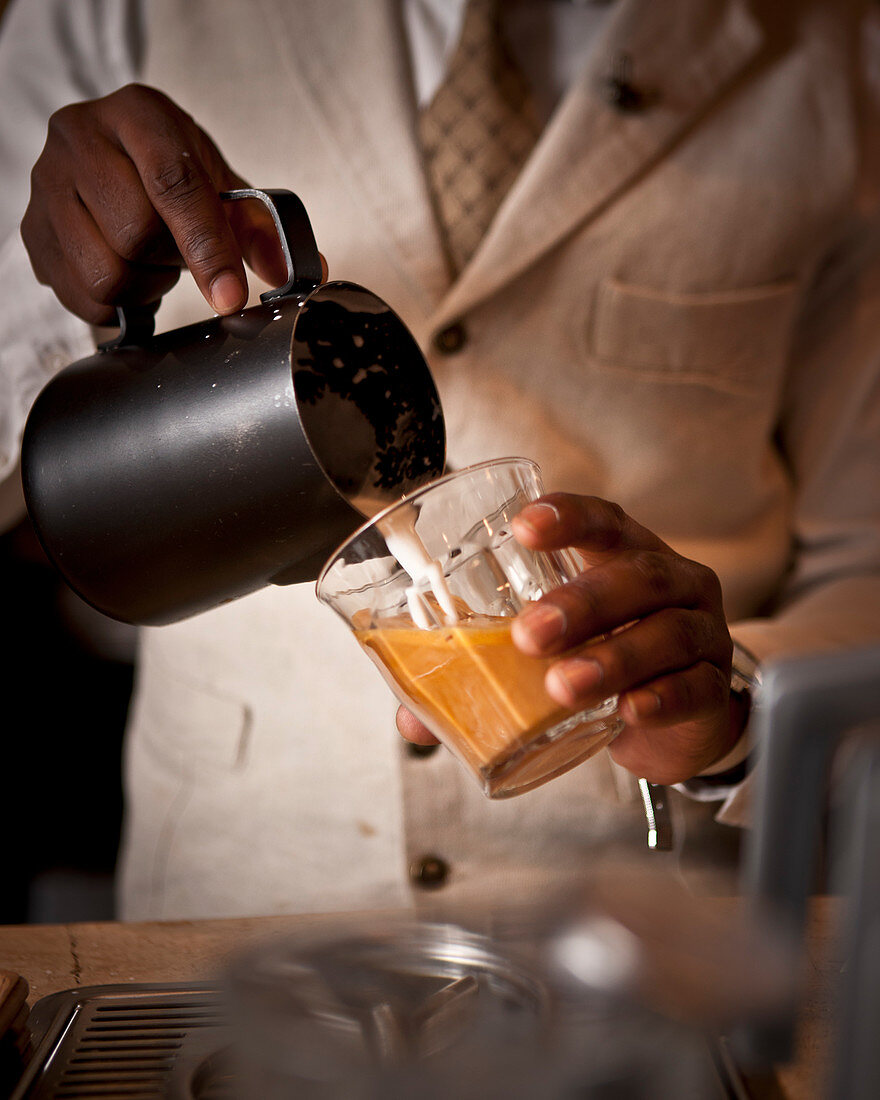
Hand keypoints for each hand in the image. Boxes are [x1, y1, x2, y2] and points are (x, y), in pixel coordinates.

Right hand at [21, 83, 296, 324]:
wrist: (111, 159)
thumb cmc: (171, 171)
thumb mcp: (219, 185)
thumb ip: (259, 228)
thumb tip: (297, 274)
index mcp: (138, 115)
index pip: (173, 183)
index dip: (207, 247)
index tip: (231, 296)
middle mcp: (80, 138)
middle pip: (136, 235)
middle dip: (171, 260)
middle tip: (177, 251)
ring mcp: (46, 185)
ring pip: (105, 272)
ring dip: (143, 285)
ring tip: (151, 262)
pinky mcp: (32, 232)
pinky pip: (82, 296)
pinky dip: (116, 305)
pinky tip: (128, 277)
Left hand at [397, 493, 741, 784]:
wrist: (680, 721)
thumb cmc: (607, 662)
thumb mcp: (552, 654)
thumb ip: (484, 674)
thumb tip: (412, 718)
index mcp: (626, 558)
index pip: (604, 521)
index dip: (568, 518)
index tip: (523, 528)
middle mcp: (672, 585)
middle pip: (638, 576)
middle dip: (582, 601)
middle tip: (529, 634)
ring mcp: (701, 635)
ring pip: (668, 633)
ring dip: (612, 656)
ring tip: (562, 685)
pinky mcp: (712, 690)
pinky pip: (694, 689)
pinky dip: (661, 699)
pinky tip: (629, 710)